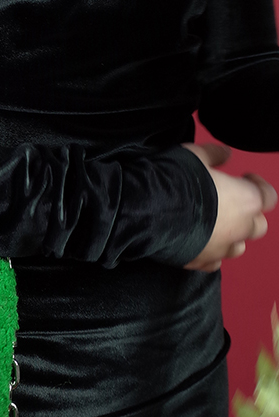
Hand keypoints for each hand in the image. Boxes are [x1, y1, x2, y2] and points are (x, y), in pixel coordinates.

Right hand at [182, 143, 276, 272]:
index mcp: (246, 201)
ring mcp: (220, 249)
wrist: (149, 211)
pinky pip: (213, 262)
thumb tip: (225, 154)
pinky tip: (198, 244)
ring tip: (214, 226)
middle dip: (248, 216)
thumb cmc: (177, 180)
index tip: (244, 178)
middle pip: (258, 226)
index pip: (269, 197)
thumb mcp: (195, 155)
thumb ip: (214, 155)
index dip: (258, 185)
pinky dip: (210, 254)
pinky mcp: (199, 262)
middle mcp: (239, 229)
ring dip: (231, 237)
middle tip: (230, 204)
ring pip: (238, 248)